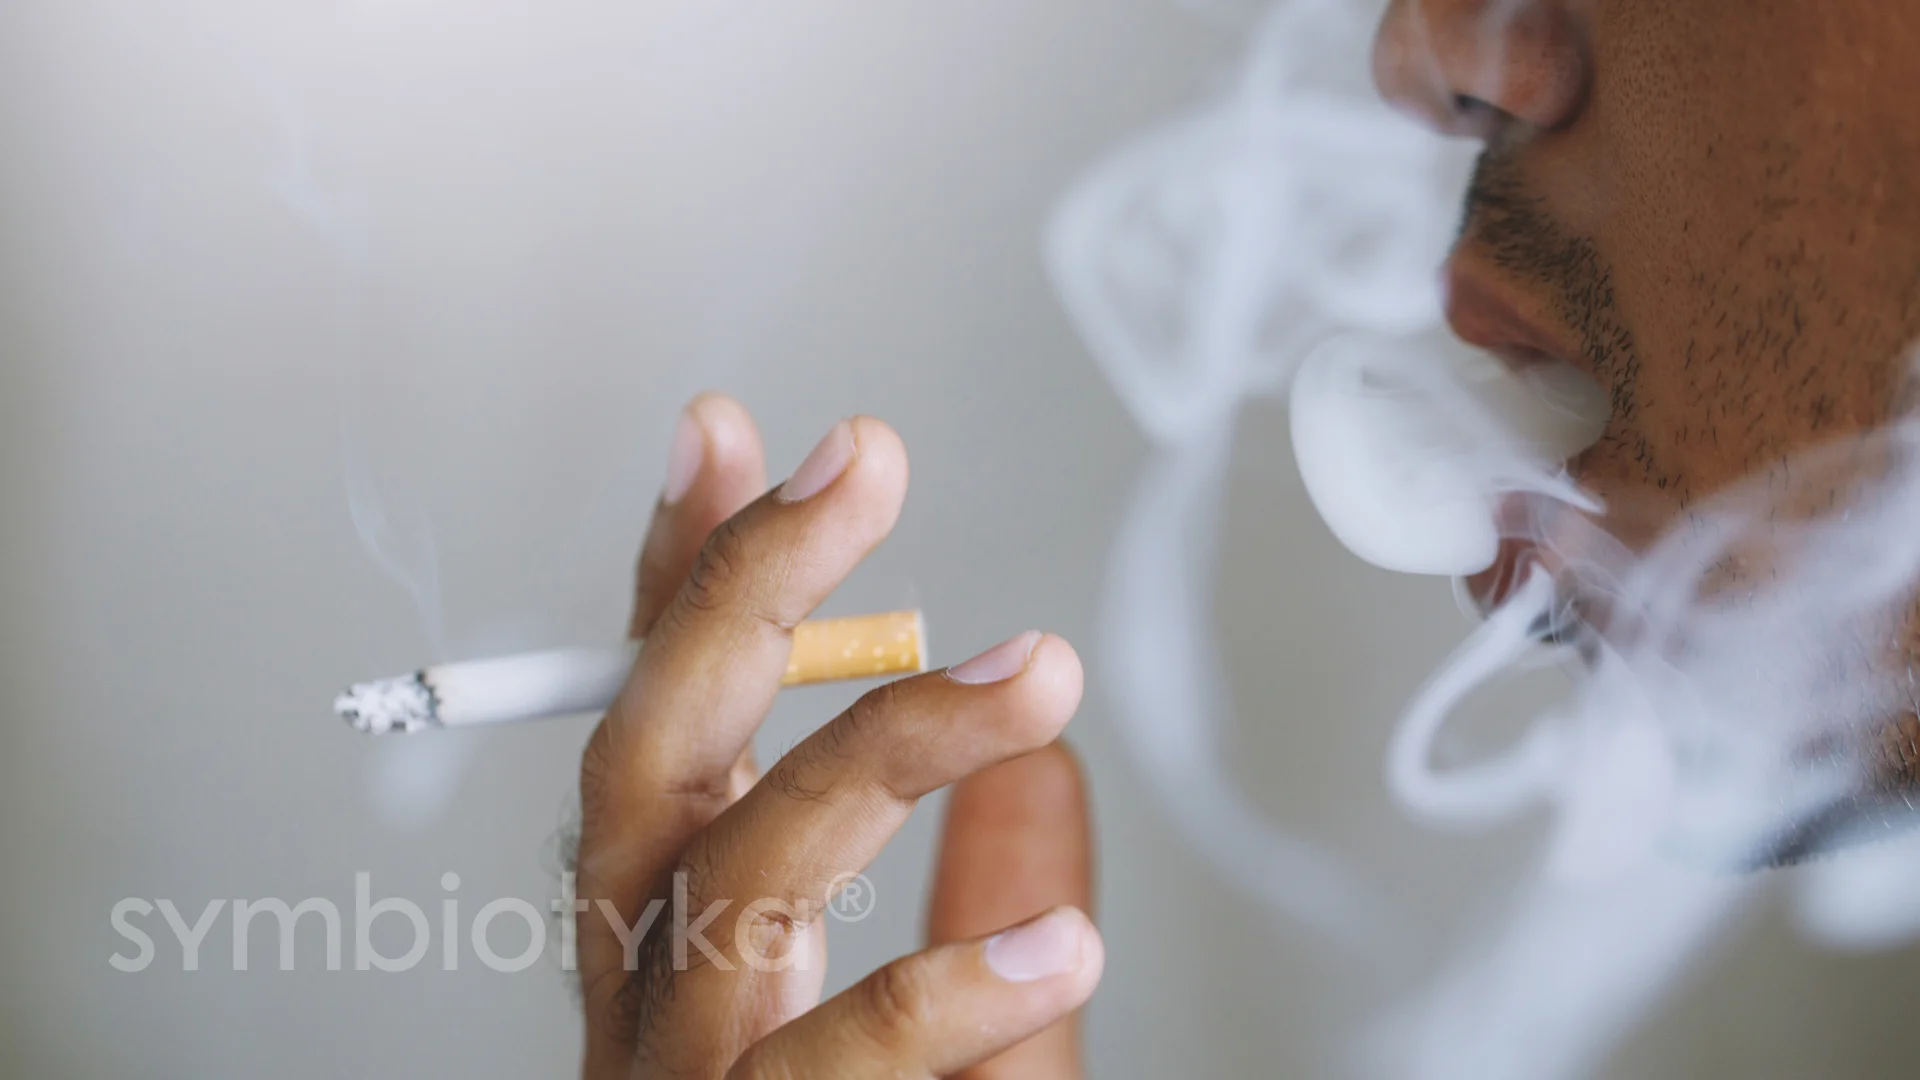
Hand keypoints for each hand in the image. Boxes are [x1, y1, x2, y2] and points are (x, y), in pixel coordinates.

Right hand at [574, 394, 1101, 1077]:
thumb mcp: (939, 1026)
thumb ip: (976, 900)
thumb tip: (1046, 772)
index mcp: (680, 926)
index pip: (663, 720)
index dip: (687, 572)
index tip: (724, 434)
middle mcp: (652, 981)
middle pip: (653, 754)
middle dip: (747, 587)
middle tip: (859, 465)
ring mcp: (680, 1068)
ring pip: (745, 875)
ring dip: (895, 744)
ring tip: (1039, 673)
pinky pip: (832, 1063)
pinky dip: (947, 995)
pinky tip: (1056, 944)